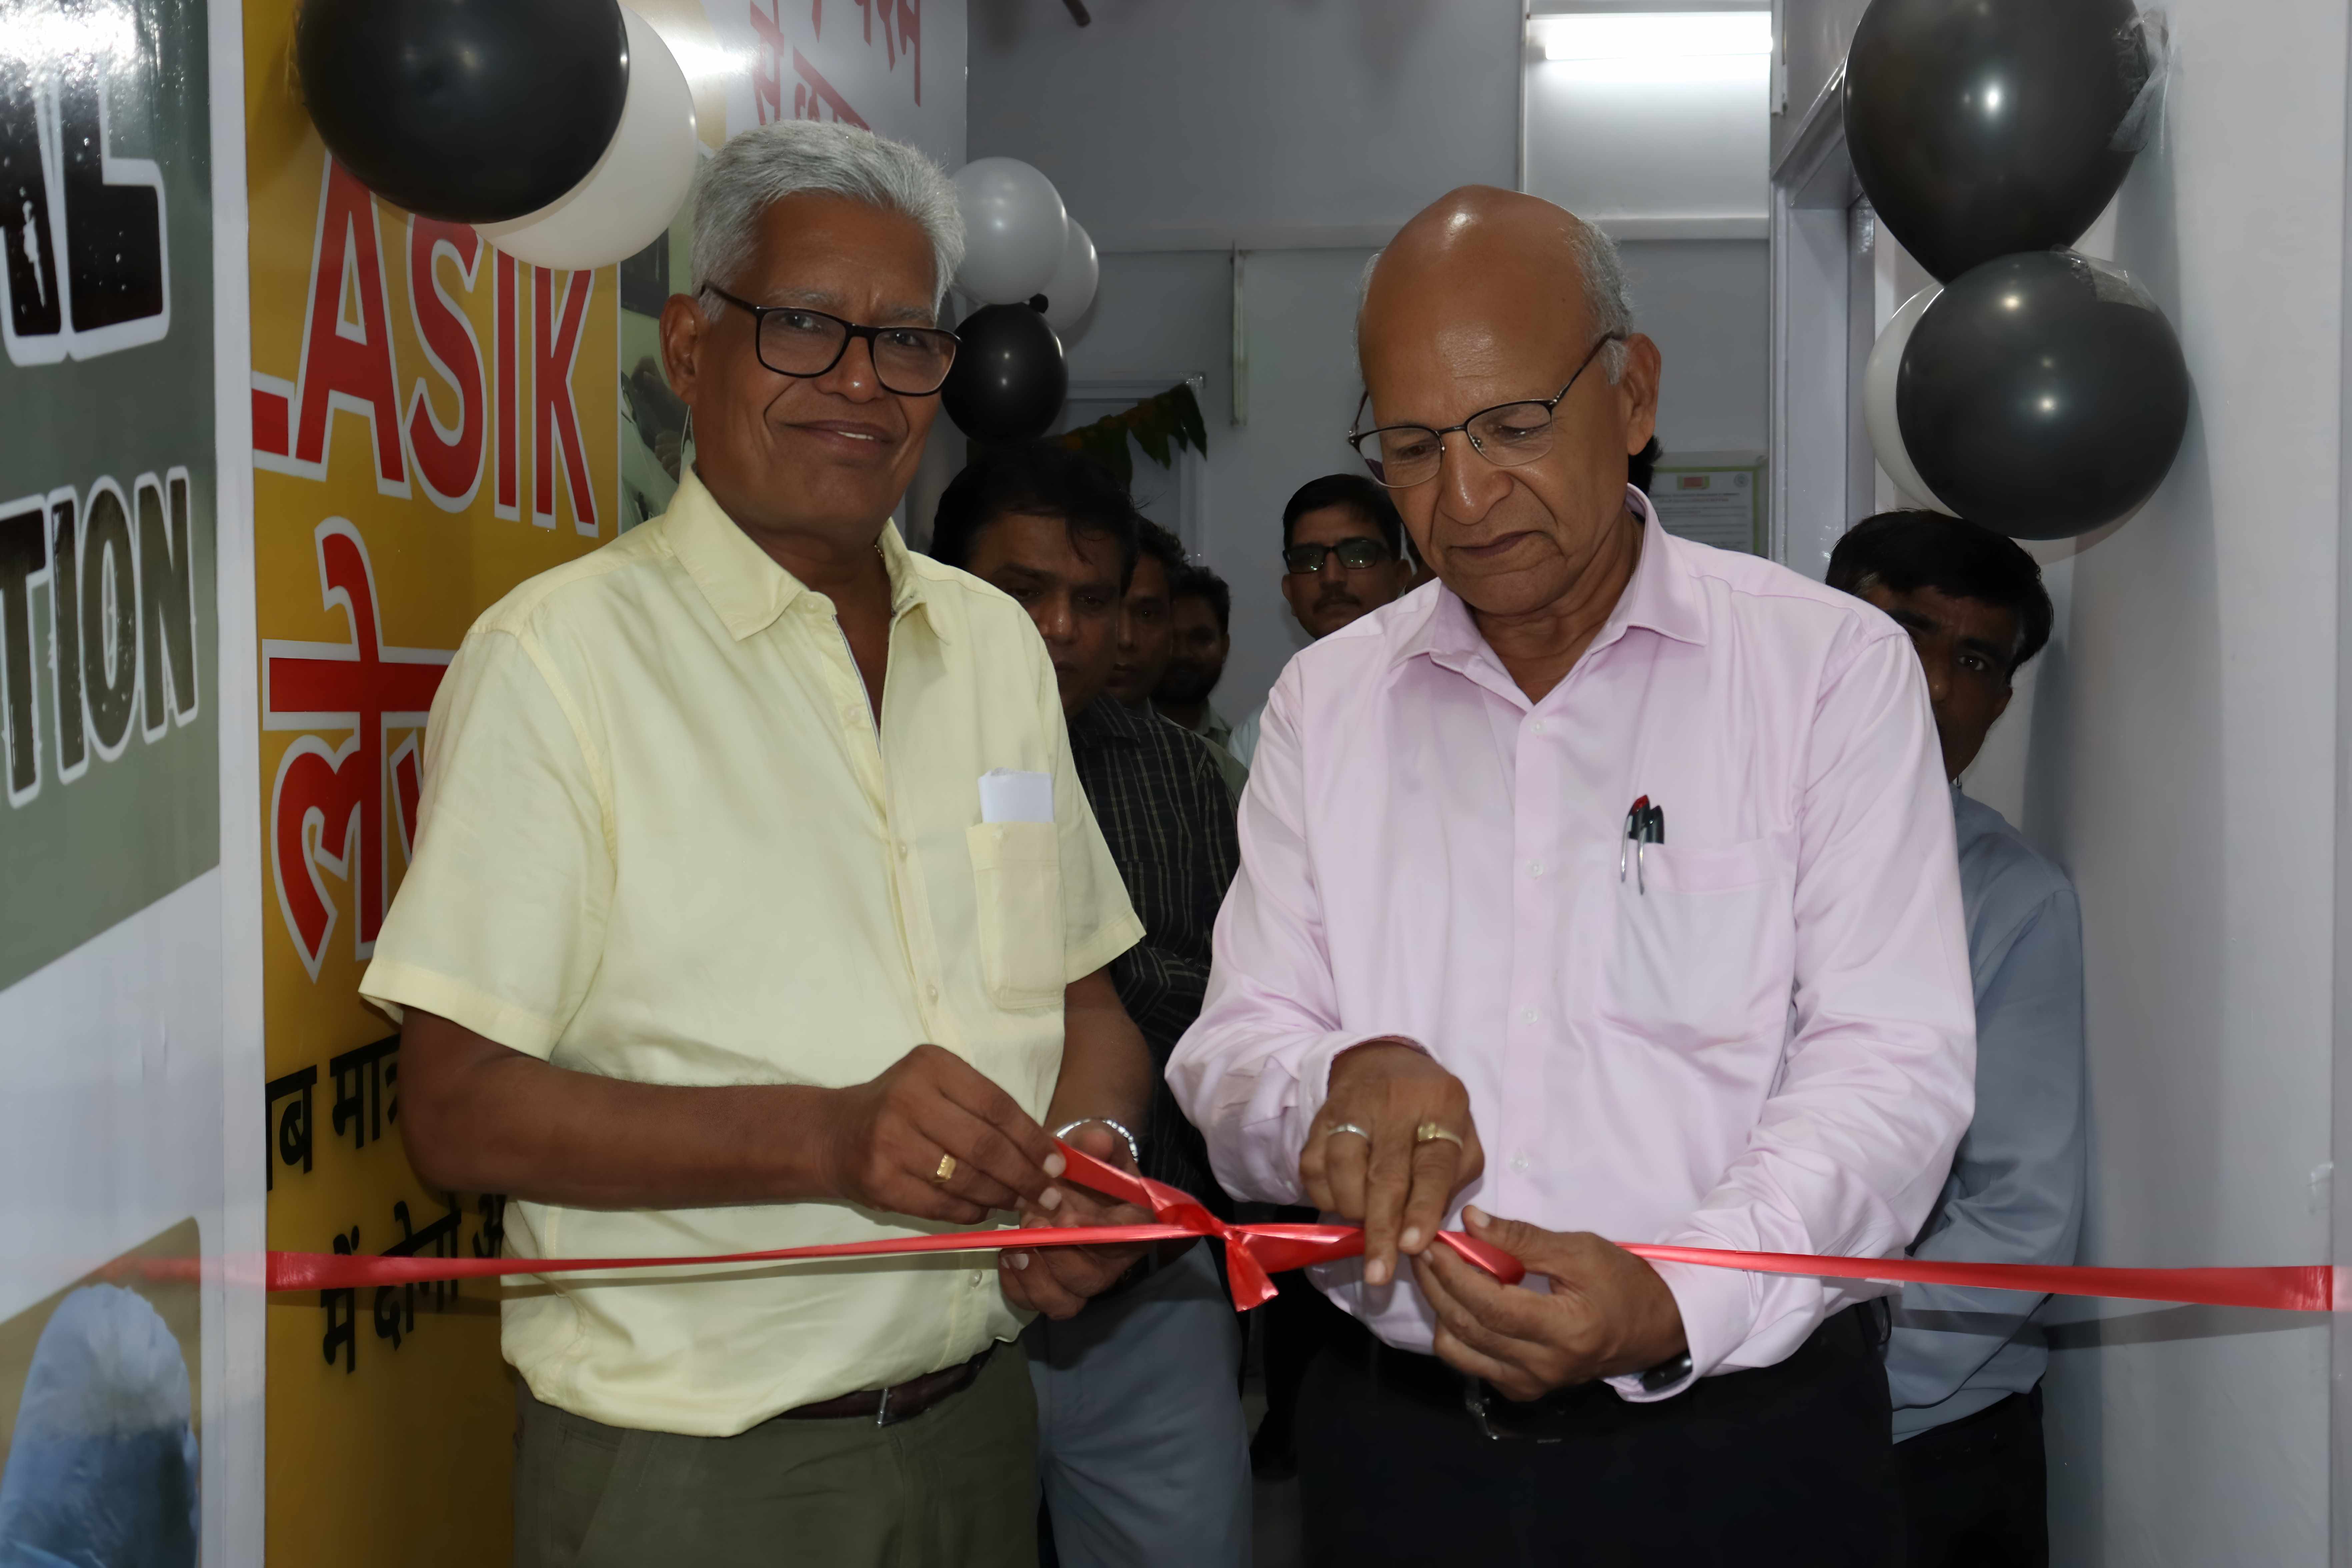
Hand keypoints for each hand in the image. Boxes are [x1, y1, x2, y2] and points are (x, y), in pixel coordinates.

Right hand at [820, 1043, 1066, 1224]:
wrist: (834, 1135)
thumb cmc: (900, 1109)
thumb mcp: (940, 1089)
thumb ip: (986, 1112)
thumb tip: (1045, 1153)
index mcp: (931, 1066)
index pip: (997, 1106)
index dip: (1032, 1140)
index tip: (1057, 1165)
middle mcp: (908, 1099)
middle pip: (985, 1146)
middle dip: (1025, 1177)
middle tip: (1050, 1196)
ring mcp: (891, 1142)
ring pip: (965, 1179)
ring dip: (1001, 1197)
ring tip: (1021, 1204)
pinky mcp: (880, 1181)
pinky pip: (941, 1205)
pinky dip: (970, 1211)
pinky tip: (984, 1209)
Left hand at [998, 1122, 1153, 1319]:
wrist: (1066, 1176)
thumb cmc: (1085, 1160)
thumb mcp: (1094, 1141)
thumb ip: (1097, 1140)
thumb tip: (1097, 1140)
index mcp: (1134, 1222)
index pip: (1124, 1236)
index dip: (1093, 1231)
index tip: (1063, 1216)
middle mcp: (1113, 1259)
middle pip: (1091, 1278)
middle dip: (1057, 1256)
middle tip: (1031, 1225)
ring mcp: (1083, 1279)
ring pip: (1064, 1302)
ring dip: (1035, 1278)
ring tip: (1012, 1248)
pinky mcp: (1056, 1289)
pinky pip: (1036, 1304)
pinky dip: (1017, 1287)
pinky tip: (1005, 1257)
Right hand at [1301, 1041, 1482, 1286]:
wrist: (1382, 1061)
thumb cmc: (1431, 1109)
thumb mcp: (1462, 1134)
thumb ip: (1454, 1179)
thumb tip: (1429, 1229)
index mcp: (1441, 1107)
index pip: (1432, 1165)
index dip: (1423, 1208)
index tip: (1413, 1247)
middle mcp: (1394, 1104)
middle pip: (1384, 1175)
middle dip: (1380, 1230)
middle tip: (1378, 1274)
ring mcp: (1352, 1108)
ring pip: (1342, 1171)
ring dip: (1353, 1211)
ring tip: (1366, 1223)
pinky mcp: (1320, 1118)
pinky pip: (1313, 1168)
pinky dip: (1326, 1196)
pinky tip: (1342, 1200)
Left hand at [1410, 1207, 1685, 1401]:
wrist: (1652, 1328)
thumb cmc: (1622, 1283)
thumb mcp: (1580, 1250)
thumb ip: (1522, 1239)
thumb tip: (1470, 1221)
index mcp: (1566, 1332)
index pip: (1491, 1306)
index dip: (1455, 1273)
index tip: (1433, 1241)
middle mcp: (1545, 1368)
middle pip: (1469, 1328)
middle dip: (1437, 1285)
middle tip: (1423, 1249)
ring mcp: (1532, 1384)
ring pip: (1460, 1352)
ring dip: (1440, 1308)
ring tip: (1438, 1272)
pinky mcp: (1523, 1390)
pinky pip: (1473, 1364)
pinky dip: (1457, 1332)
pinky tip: (1460, 1300)